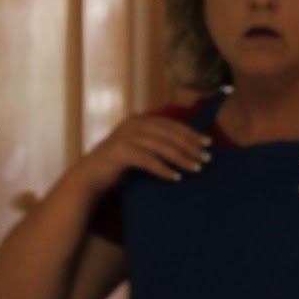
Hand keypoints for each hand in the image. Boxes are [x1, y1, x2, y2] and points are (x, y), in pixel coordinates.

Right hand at [71, 115, 209, 193]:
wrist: (89, 177)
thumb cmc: (118, 165)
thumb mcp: (139, 148)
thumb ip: (156, 143)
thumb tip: (187, 147)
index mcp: (139, 120)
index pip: (172, 124)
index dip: (191, 133)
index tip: (208, 143)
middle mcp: (133, 124)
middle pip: (170, 134)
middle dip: (191, 146)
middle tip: (207, 158)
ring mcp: (126, 137)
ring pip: (162, 146)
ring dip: (182, 158)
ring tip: (196, 168)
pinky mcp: (120, 152)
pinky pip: (148, 160)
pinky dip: (163, 169)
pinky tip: (175, 178)